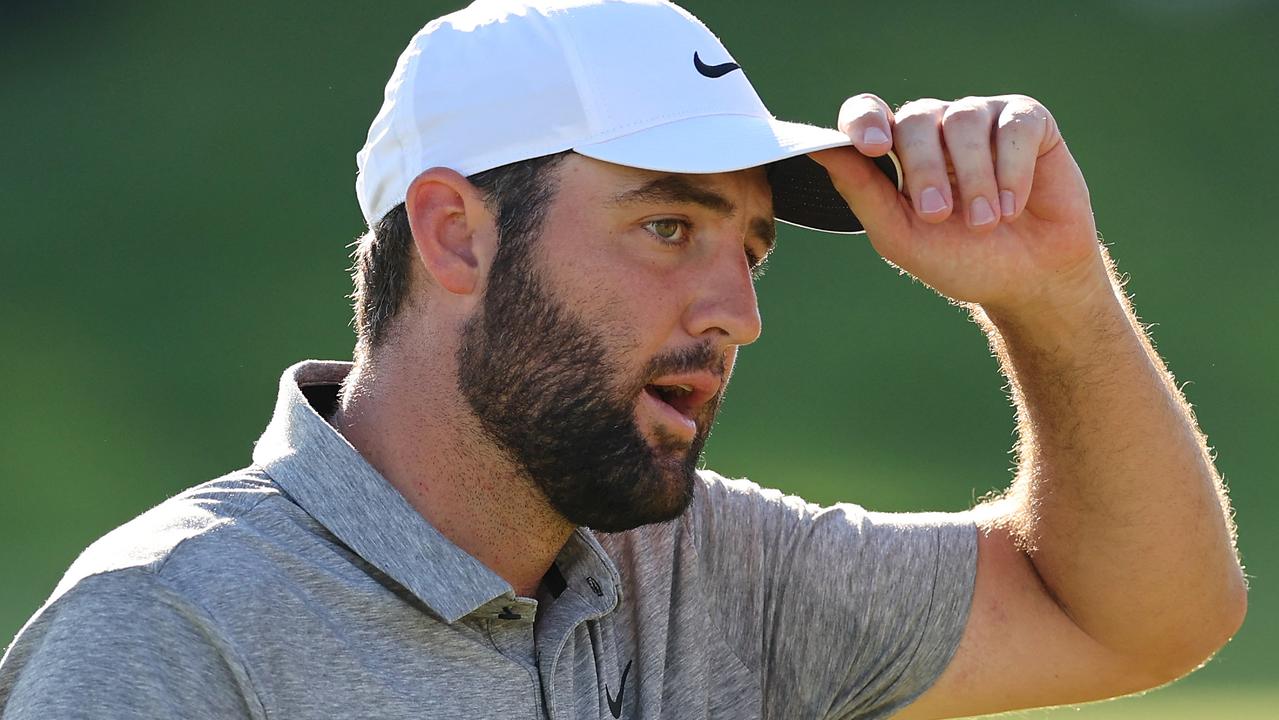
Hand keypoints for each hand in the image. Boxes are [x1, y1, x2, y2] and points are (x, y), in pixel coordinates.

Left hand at [811, 94, 1108, 318]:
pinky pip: (1014, 127)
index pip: (867, 113)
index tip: (874, 148)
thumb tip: (819, 152)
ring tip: (985, 223)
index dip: (865, 122)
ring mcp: (982, 118)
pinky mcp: (1028, 121)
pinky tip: (1012, 206)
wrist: (1030, 280)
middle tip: (936, 216)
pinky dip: (1012, 171)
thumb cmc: (960, 259)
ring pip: (965, 120)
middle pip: (917, 119)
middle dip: (925, 170)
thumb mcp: (902, 236)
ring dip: (974, 179)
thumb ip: (862, 193)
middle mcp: (936, 126)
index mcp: (897, 150)